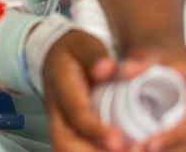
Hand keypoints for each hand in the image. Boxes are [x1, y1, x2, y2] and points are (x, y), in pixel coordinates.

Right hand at [44, 28, 127, 151]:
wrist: (54, 59)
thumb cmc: (74, 53)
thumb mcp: (85, 44)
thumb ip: (95, 56)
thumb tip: (107, 68)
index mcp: (62, 88)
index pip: (76, 114)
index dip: (95, 129)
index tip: (117, 141)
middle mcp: (58, 113)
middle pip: (66, 144)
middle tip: (130, 150)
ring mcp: (61, 127)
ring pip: (68, 151)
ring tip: (131, 150)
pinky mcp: (68, 136)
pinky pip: (77, 151)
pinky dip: (98, 151)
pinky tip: (122, 149)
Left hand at [115, 35, 185, 151]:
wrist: (165, 49)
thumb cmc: (158, 50)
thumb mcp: (148, 51)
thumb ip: (138, 60)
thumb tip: (126, 71)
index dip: (174, 136)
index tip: (150, 144)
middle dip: (170, 150)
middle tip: (138, 151)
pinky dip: (170, 150)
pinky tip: (146, 150)